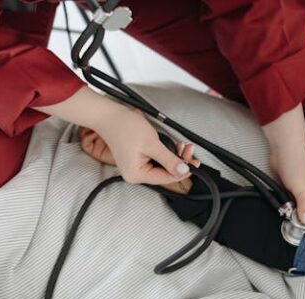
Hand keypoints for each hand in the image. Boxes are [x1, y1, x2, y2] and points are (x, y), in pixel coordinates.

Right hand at [36, 87, 190, 185]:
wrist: (109, 115)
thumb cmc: (125, 127)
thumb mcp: (152, 144)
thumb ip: (169, 160)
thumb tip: (184, 171)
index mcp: (136, 175)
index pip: (165, 178)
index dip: (182, 171)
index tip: (195, 163)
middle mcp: (135, 174)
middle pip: (164, 173)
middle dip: (179, 162)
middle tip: (190, 150)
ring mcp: (135, 167)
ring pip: (162, 166)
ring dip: (174, 156)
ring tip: (184, 146)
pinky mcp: (137, 159)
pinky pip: (156, 160)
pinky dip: (166, 154)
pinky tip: (175, 146)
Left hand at [262, 104, 304, 224]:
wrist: (282, 148)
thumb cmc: (296, 162)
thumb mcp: (301, 188)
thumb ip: (304, 205)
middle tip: (303, 237)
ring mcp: (297, 193)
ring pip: (298, 209)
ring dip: (295, 217)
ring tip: (292, 229)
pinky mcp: (286, 189)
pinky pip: (287, 203)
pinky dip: (286, 209)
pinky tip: (282, 212)